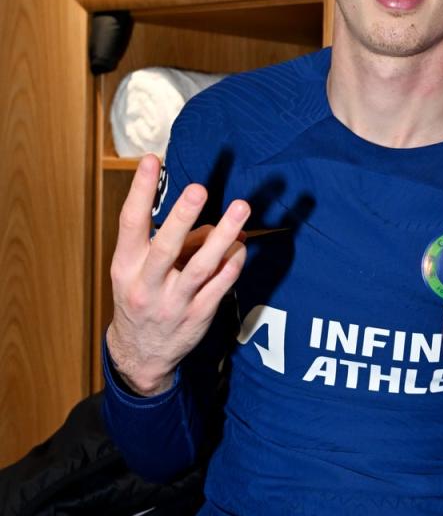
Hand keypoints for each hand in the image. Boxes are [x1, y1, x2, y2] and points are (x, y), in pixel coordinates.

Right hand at [106, 154, 249, 394]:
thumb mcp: (138, 270)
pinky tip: (242, 246)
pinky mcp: (197, 317)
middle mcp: (147, 284)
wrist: (141, 355)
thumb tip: (209, 223)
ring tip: (241, 209)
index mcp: (126, 266)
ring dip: (223, 236)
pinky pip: (219, 288)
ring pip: (201, 267)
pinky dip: (232, 265)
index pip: (130, 223)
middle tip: (199, 188)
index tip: (151, 160)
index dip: (140, 192)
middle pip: (166, 247)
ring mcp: (173, 303)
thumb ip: (169, 243)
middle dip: (182, 217)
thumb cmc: (141, 297)